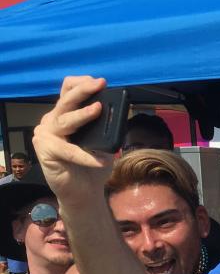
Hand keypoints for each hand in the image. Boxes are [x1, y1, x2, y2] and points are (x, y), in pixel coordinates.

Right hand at [32, 76, 114, 206]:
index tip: (98, 81)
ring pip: (65, 120)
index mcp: (64, 115)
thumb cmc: (93, 165)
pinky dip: (86, 156)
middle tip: (99, 84)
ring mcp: (46, 135)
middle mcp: (52, 121)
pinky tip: (101, 160)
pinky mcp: (46, 151)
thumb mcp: (103, 141)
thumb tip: (120, 113)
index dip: (81, 84)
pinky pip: (69, 151)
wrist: (84, 191)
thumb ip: (106, 127)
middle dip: (83, 90)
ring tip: (98, 110)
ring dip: (82, 115)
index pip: (67, 91)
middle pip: (66, 101)